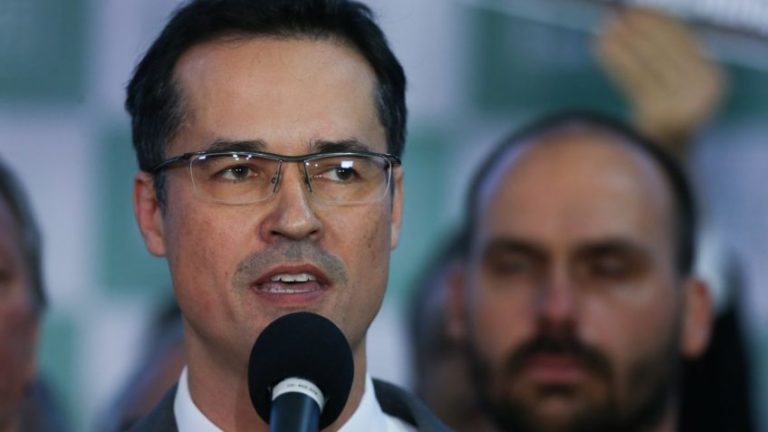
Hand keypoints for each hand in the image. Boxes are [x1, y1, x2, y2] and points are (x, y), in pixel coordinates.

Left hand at [595, 8, 725, 156]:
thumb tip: (641, 20)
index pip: (685, 40)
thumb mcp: (675, 89)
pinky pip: (633, 78)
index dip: (659, 22)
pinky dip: (615, 58)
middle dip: (637, 29)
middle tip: (615, 17)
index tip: (637, 11)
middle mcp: (704, 90)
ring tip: (604, 28)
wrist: (663, 164)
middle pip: (664, 48)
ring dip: (623, 41)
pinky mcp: (660, 114)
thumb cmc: (664, 123)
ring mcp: (684, 104)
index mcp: (713, 80)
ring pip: (646, 61)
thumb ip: (666, 60)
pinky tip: (599, 46)